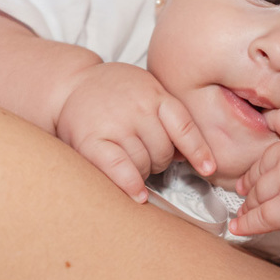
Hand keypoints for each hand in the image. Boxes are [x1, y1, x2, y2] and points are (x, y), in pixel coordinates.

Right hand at [57, 62, 213, 201]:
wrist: (71, 84)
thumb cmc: (114, 92)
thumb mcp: (147, 90)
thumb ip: (166, 115)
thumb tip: (186, 155)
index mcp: (154, 95)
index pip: (184, 126)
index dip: (198, 150)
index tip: (209, 169)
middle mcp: (137, 108)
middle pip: (164, 151)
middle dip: (160, 160)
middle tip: (147, 155)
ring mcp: (114, 124)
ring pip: (143, 164)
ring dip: (142, 172)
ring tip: (131, 162)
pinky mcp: (91, 140)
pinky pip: (118, 168)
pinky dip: (130, 184)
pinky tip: (138, 195)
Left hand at [229, 107, 279, 239]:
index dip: (270, 135)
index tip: (261, 149)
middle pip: (263, 163)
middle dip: (252, 178)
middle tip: (244, 187)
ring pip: (258, 192)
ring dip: (249, 202)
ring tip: (243, 209)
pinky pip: (259, 217)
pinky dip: (246, 224)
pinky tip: (238, 228)